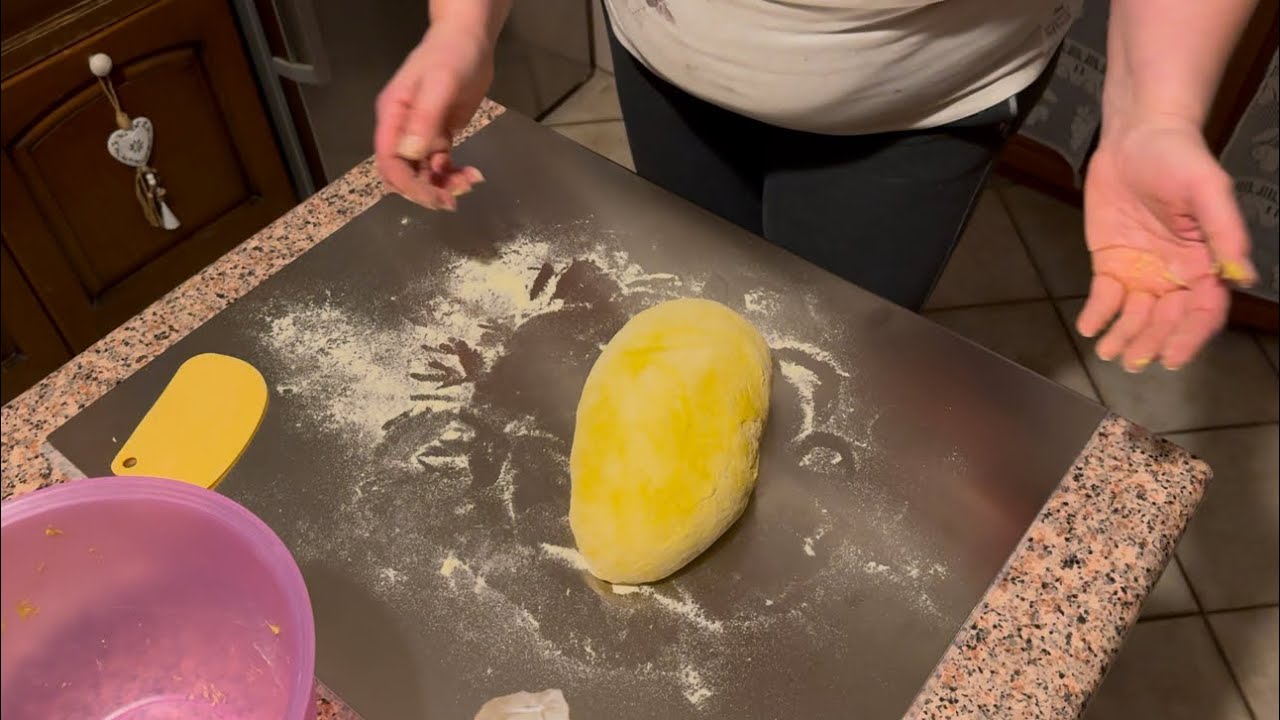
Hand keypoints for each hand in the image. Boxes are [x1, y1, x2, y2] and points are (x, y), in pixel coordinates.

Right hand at [374, 25, 490, 209]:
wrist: (470, 42)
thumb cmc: (450, 57)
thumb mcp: (439, 84)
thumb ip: (424, 118)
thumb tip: (411, 154)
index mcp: (392, 116)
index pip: (389, 160)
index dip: (406, 184)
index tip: (432, 196)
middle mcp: (401, 129)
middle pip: (403, 172)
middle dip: (425, 190)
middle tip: (452, 200)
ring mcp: (420, 134)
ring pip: (423, 172)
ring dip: (443, 184)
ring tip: (470, 182)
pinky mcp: (439, 136)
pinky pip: (441, 164)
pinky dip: (454, 173)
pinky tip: (473, 174)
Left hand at [1077, 118, 1256, 371]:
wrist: (1136, 136)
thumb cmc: (1179, 158)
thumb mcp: (1208, 190)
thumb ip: (1226, 233)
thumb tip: (1242, 275)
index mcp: (1205, 261)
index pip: (1203, 310)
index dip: (1190, 336)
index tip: (1172, 357)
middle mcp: (1175, 272)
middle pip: (1167, 319)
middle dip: (1152, 342)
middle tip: (1134, 360)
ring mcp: (1142, 270)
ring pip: (1136, 315)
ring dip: (1125, 336)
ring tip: (1110, 352)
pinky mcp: (1112, 262)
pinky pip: (1106, 297)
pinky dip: (1098, 315)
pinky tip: (1089, 327)